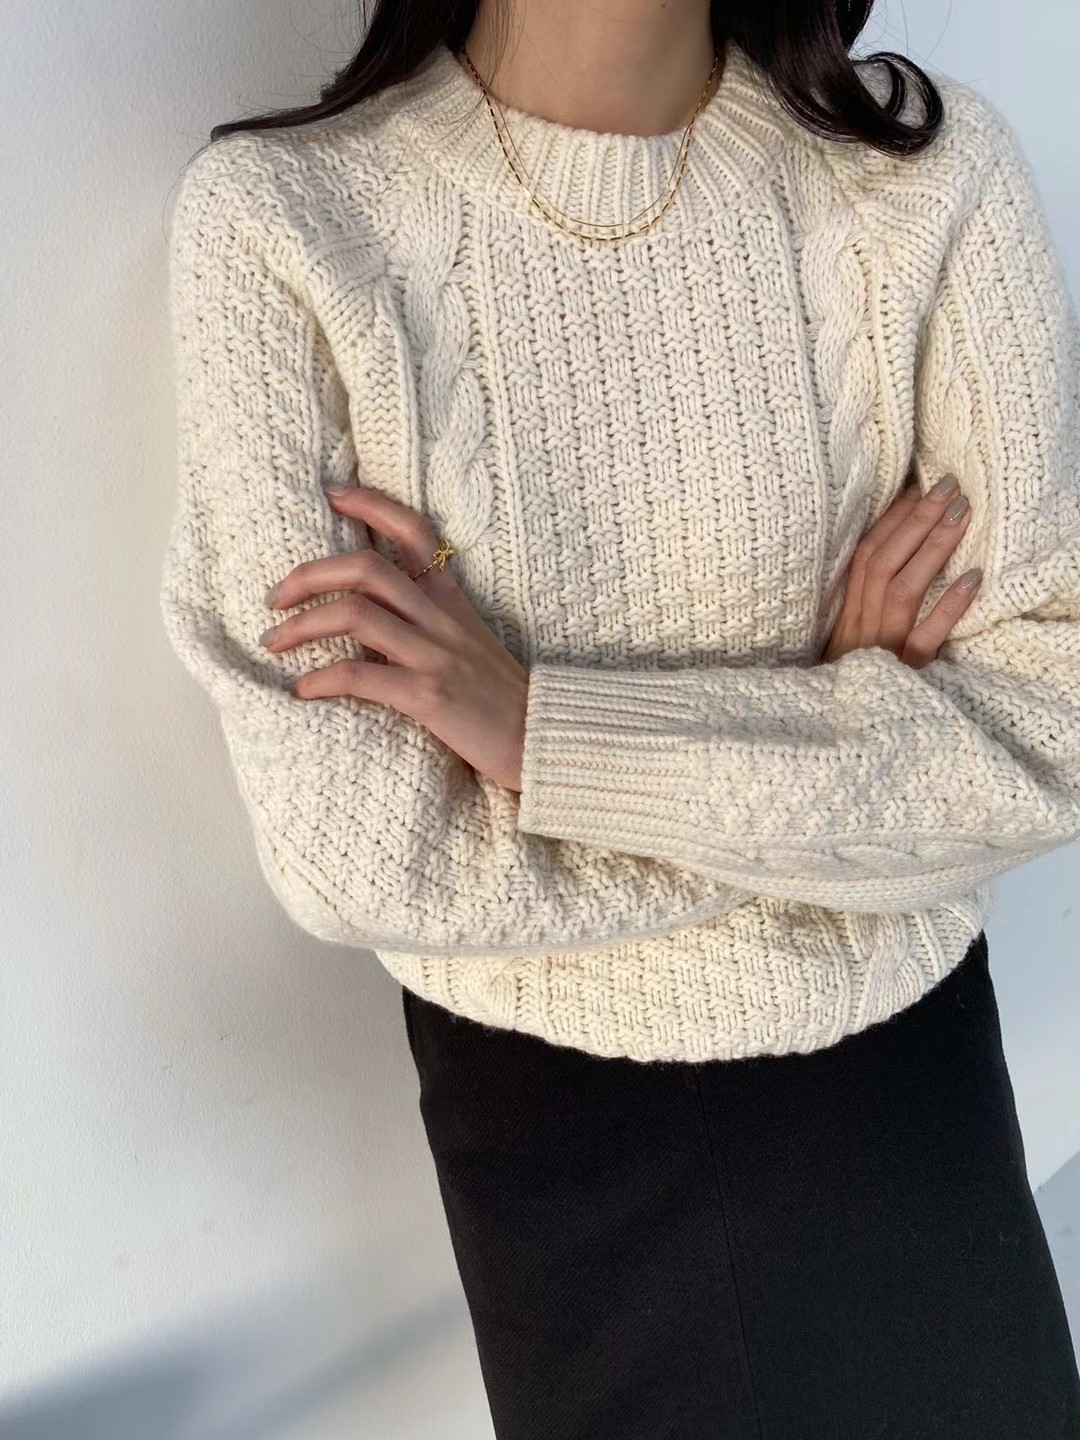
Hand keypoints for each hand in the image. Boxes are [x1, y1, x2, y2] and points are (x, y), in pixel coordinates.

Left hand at [260, 483, 528, 791]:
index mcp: (451, 600)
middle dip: (308, 575)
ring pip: (354, 614)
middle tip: (274, 598)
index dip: (372, 504)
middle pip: (365, 568)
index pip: (415, 531)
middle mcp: (440, 618)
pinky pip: (360, 675)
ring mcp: (434, 654)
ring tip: (274, 642)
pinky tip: (302, 690)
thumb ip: (428, 622)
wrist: (543, 740)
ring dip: (301, 625)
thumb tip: (368, 616)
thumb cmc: (500, 699)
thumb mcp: (470, 643)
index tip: (332, 495)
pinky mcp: (428, 694)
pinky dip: (321, 679)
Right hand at [821, 474, 982, 668]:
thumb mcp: (846, 639)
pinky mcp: (900, 674)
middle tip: (949, 487)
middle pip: (884, 564)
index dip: (891, 520)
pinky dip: (948, 609)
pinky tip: (973, 579)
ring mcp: (879, 649)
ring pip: (903, 591)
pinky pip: (923, 639)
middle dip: (917, 521)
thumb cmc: (843, 681)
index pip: (867, 555)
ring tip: (962, 516)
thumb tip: (895, 552)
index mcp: (844, 613)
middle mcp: (858, 626)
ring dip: (933, 549)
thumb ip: (864, 602)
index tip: (918, 488)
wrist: (822, 728)